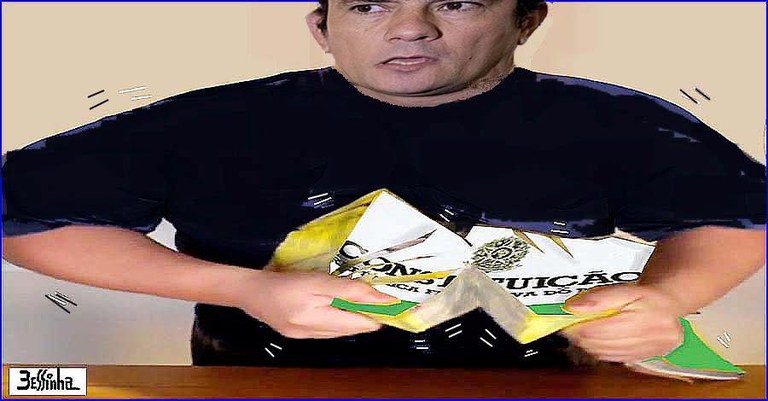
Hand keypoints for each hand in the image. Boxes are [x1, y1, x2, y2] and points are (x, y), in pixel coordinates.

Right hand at [236, 270, 397, 338]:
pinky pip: (327, 330)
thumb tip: (379, 298)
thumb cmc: (282, 280)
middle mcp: (311, 333)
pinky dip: (338, 320)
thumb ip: (348, 289)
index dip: (378, 314)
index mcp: (315, 319)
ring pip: (339, 331)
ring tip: (368, 305)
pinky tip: (342, 310)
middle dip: (368, 317)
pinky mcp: (297, 334)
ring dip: (354, 319)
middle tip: (385, 303)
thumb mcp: (316, 279)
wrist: (247, 290)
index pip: (357, 321)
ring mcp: (303, 336)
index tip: (396, 305)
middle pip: (350, 329)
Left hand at [561, 284, 684, 362]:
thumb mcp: (624, 290)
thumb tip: (573, 308)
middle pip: (602, 343)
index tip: (566, 322)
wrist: (668, 305)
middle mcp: (653, 337)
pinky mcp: (646, 358)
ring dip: (589, 345)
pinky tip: (597, 341)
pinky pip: (615, 359)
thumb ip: (598, 298)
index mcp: (647, 317)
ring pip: (607, 353)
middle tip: (570, 327)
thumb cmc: (648, 297)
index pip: (601, 329)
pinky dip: (601, 351)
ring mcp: (651, 351)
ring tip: (582, 333)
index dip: (579, 327)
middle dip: (581, 336)